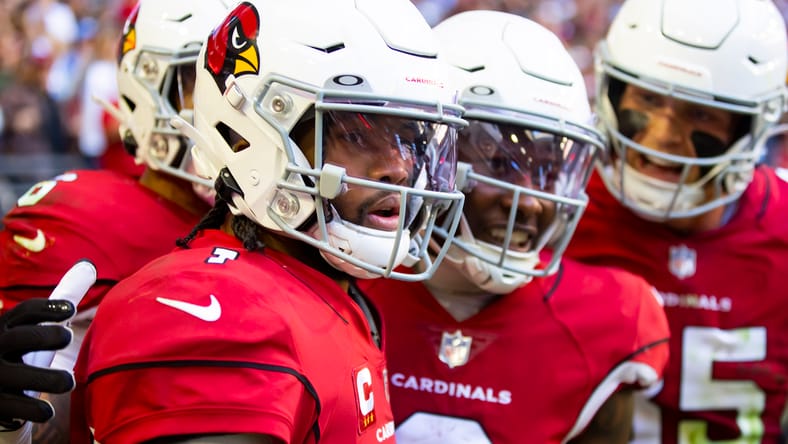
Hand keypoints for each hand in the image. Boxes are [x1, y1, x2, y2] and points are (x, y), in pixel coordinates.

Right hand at [0, 261, 95, 430]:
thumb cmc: (18, 349)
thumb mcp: (30, 323)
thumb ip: (59, 298)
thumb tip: (88, 266)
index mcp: (5, 326)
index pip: (24, 313)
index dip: (46, 309)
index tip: (70, 309)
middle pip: (19, 337)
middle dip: (45, 337)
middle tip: (66, 338)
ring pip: (18, 375)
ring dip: (47, 378)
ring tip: (67, 380)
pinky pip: (13, 406)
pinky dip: (33, 409)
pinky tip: (47, 410)